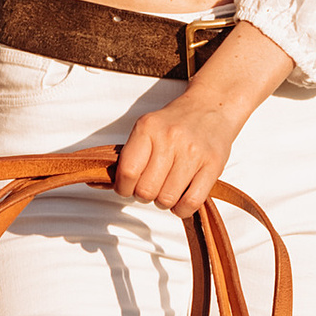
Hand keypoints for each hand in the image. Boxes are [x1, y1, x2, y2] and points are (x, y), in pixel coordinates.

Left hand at [113, 25, 291, 216]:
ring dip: (163, 202)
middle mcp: (170, 138)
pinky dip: (181, 209)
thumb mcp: (147, 127)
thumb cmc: (176, 122)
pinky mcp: (213, 165)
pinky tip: (180, 199)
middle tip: (150, 187)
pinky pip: (191, 202)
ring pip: (167, 199)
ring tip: (167, 189)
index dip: (123, 188)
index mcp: (148, 128)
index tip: (127, 188)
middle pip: (146, 190)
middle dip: (144, 195)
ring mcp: (193, 152)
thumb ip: (128, 154)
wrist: (212, 107)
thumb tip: (103, 183)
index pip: (127, 172)